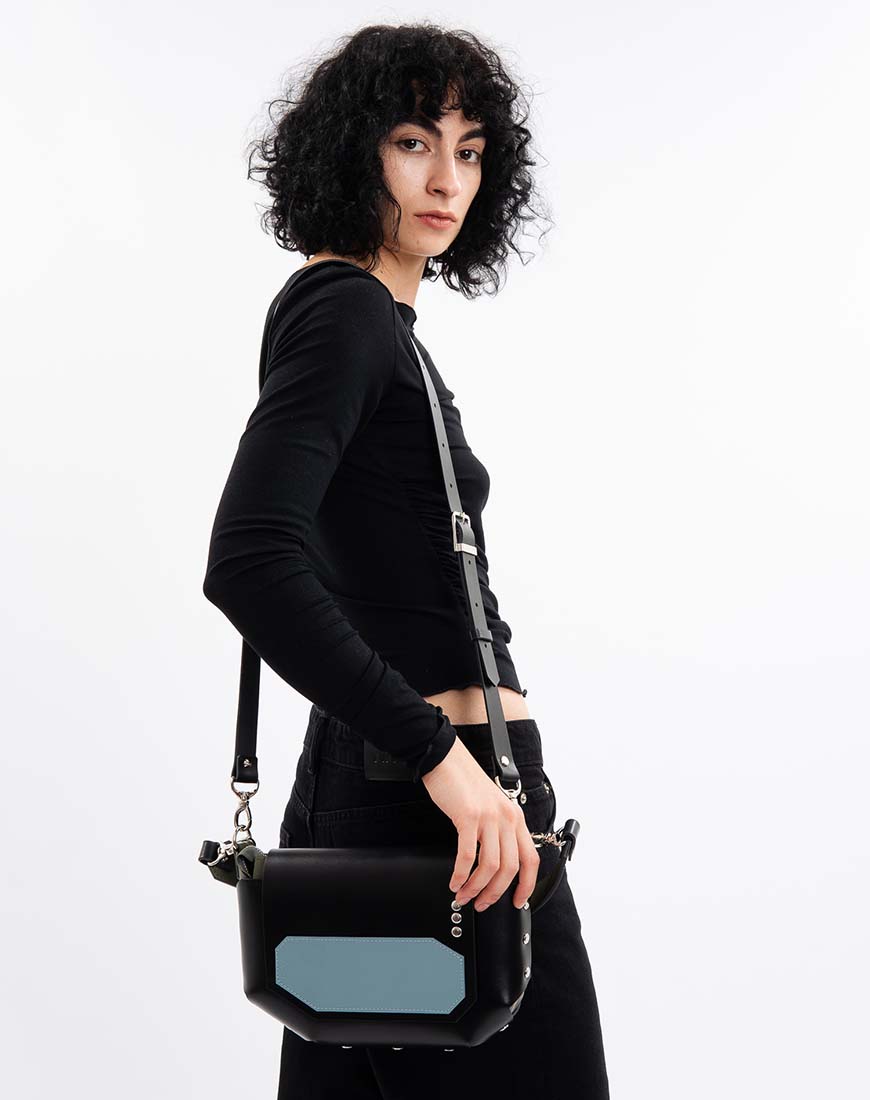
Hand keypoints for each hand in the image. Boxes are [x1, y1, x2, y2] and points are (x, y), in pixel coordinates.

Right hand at [421, 736, 539, 910]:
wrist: (446, 758)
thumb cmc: (465, 782)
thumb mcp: (491, 806)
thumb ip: (498, 830)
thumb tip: (495, 864)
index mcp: (515, 817)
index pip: (530, 859)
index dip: (526, 885)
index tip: (518, 901)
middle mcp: (506, 818)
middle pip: (510, 868)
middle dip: (495, 893)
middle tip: (481, 903)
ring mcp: (489, 817)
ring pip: (490, 866)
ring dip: (476, 887)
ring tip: (464, 895)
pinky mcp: (469, 816)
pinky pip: (468, 855)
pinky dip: (461, 874)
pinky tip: (454, 881)